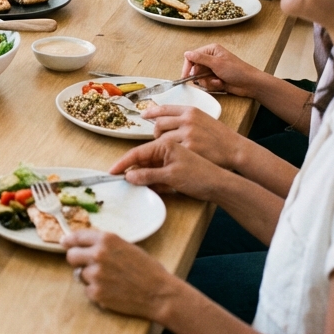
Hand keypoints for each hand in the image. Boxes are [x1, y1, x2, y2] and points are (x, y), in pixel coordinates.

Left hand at [63, 229, 180, 320]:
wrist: (160, 293)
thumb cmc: (147, 269)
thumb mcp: (126, 246)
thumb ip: (105, 244)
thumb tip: (85, 244)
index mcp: (106, 239)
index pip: (77, 236)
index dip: (69, 241)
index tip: (64, 243)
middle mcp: (98, 254)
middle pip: (71, 256)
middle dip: (77, 261)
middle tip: (87, 265)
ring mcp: (96, 275)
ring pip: (80, 275)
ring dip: (90, 278)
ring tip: (110, 281)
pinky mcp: (96, 293)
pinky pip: (88, 291)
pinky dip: (97, 292)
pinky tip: (112, 292)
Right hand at [109, 134, 227, 201]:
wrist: (222, 185)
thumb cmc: (199, 176)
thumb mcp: (171, 177)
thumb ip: (148, 175)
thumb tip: (128, 176)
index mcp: (165, 145)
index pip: (137, 153)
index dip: (123, 163)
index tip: (111, 172)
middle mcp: (167, 149)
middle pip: (142, 159)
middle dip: (133, 171)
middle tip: (122, 183)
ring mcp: (171, 158)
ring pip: (149, 167)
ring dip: (144, 177)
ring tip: (141, 187)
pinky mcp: (175, 167)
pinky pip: (158, 173)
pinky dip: (155, 181)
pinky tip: (155, 189)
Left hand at [142, 104, 245, 171]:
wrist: (235, 149)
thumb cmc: (220, 136)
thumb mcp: (203, 119)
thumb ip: (185, 117)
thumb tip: (164, 117)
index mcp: (191, 111)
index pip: (164, 108)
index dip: (151, 111)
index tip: (143, 115)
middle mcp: (188, 120)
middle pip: (159, 123)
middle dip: (156, 132)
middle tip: (159, 138)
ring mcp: (188, 135)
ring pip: (162, 138)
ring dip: (160, 144)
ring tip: (166, 149)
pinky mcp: (189, 149)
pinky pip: (170, 151)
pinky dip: (167, 155)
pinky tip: (170, 157)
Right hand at [181, 43, 264, 97]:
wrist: (250, 84)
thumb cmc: (237, 70)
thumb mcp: (217, 63)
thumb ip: (200, 58)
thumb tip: (186, 53)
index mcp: (211, 50)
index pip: (192, 56)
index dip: (188, 66)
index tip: (185, 76)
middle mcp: (210, 59)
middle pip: (194, 68)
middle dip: (201, 76)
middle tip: (207, 78)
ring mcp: (212, 69)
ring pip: (200, 78)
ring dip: (208, 82)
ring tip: (218, 81)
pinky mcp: (215, 78)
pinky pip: (206, 83)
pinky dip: (212, 85)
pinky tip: (221, 84)